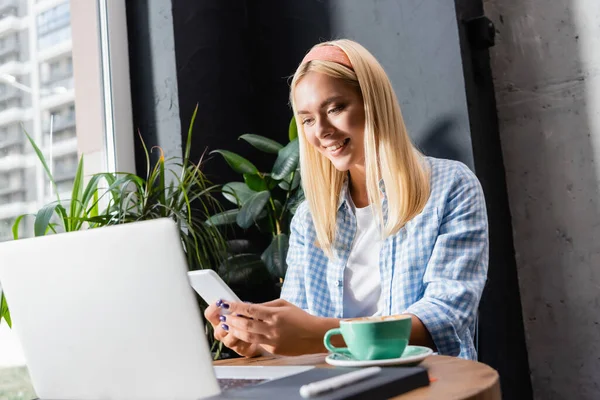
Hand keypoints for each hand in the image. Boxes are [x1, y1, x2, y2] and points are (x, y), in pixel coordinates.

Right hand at [204, 300, 261, 357]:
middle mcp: (221, 332)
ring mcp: (229, 342)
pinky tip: (255, 330)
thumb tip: (236, 300)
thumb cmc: (244, 320)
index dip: (213, 308)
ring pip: (230, 338)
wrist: (256, 337)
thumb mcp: (239, 309)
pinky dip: (249, 336)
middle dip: (230, 320)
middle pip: (219, 328)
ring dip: (240, 329)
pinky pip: (242, 344)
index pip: (209, 314)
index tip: (221, 302)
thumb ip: (235, 305)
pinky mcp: (240, 349)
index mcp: (217, 320)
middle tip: (239, 313)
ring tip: (250, 321)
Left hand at [219, 298, 336, 355]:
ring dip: (236, 330)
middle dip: (232, 320)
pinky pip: (257, 343)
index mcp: (275, 315)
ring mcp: (272, 340)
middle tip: (223, 317)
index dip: (235, 307)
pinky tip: (241, 333)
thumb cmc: (300, 317)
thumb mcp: (284, 305)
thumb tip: (249, 306)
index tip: (225, 304)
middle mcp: (272, 328)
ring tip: (228, 326)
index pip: (250, 310)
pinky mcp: (274, 349)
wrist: (315, 335)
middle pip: (246, 324)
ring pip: (248, 336)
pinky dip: (248, 338)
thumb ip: (266, 305)